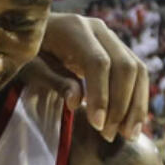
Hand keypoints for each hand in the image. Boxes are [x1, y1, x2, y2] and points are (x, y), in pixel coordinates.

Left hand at [28, 14, 149, 142]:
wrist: (30, 33)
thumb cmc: (27, 52)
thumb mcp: (32, 67)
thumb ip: (55, 81)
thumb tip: (77, 102)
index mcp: (73, 29)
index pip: (98, 62)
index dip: (101, 95)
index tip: (97, 126)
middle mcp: (97, 29)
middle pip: (124, 66)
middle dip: (121, 105)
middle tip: (108, 135)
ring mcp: (110, 38)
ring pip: (137, 70)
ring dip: (135, 105)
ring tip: (127, 135)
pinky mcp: (117, 49)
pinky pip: (137, 74)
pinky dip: (137, 99)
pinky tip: (130, 122)